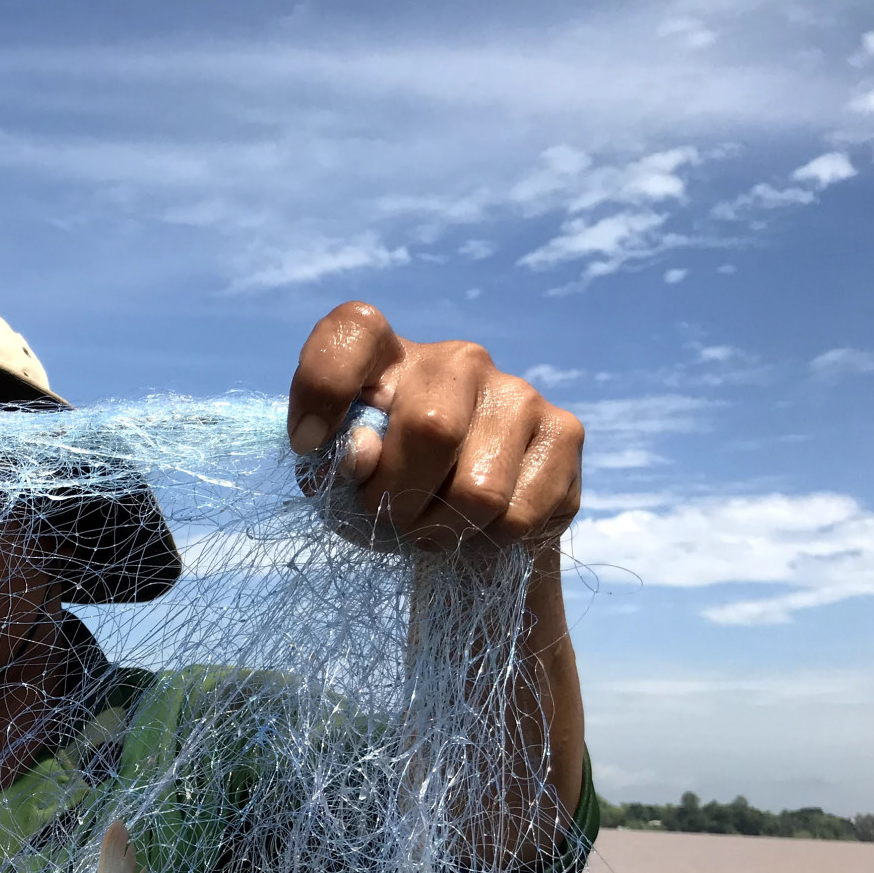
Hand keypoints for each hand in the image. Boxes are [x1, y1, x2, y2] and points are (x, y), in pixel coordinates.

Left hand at [288, 302, 583, 552]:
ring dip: (442, 531)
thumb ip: (335, 464)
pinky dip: (486, 542)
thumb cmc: (387, 491)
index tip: (307, 441)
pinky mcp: (565, 433)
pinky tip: (477, 527)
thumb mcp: (342, 482)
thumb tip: (362, 455)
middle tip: (389, 516)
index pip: (353, 330)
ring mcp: (518, 391)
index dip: (323, 386)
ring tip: (431, 527)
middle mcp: (457, 360)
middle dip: (398, 499)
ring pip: (479, 489)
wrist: (463, 525)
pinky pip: (518, 515)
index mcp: (388, 357)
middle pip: (430, 428)